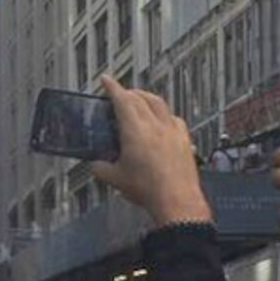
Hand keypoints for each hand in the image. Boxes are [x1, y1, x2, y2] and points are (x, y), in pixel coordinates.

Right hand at [94, 76, 213, 226]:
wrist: (176, 200)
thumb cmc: (148, 189)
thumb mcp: (115, 179)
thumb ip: (101, 168)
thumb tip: (96, 164)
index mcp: (135, 130)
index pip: (122, 99)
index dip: (112, 87)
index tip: (106, 80)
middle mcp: (156, 125)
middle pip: (141, 97)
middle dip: (128, 92)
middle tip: (119, 93)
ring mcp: (172, 130)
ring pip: (159, 103)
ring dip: (146, 98)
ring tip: (139, 100)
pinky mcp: (184, 139)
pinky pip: (174, 117)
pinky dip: (164, 113)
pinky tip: (162, 120)